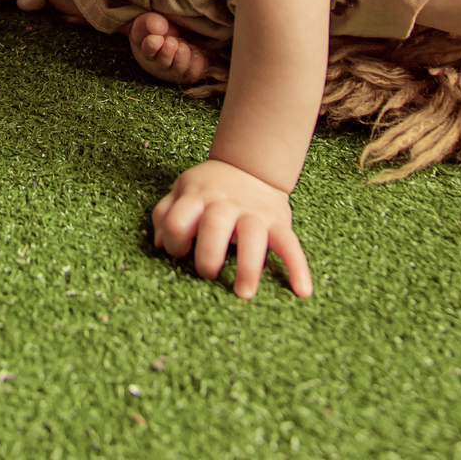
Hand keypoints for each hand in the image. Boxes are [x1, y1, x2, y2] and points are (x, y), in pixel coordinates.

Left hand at [151, 159, 310, 298]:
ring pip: (252, 237)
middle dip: (208, 255)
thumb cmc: (209, 190)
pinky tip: (302, 291)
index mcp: (198, 196)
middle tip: (208, 275)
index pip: (177, 220)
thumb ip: (165, 213)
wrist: (250, 167)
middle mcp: (225, 204)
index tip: (179, 253)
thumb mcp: (183, 190)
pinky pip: (291, 245)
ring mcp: (253, 213)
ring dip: (248, 266)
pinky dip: (298, 267)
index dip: (173, 240)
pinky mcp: (278, 223)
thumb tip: (159, 244)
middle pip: (214, 226)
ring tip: (244, 293)